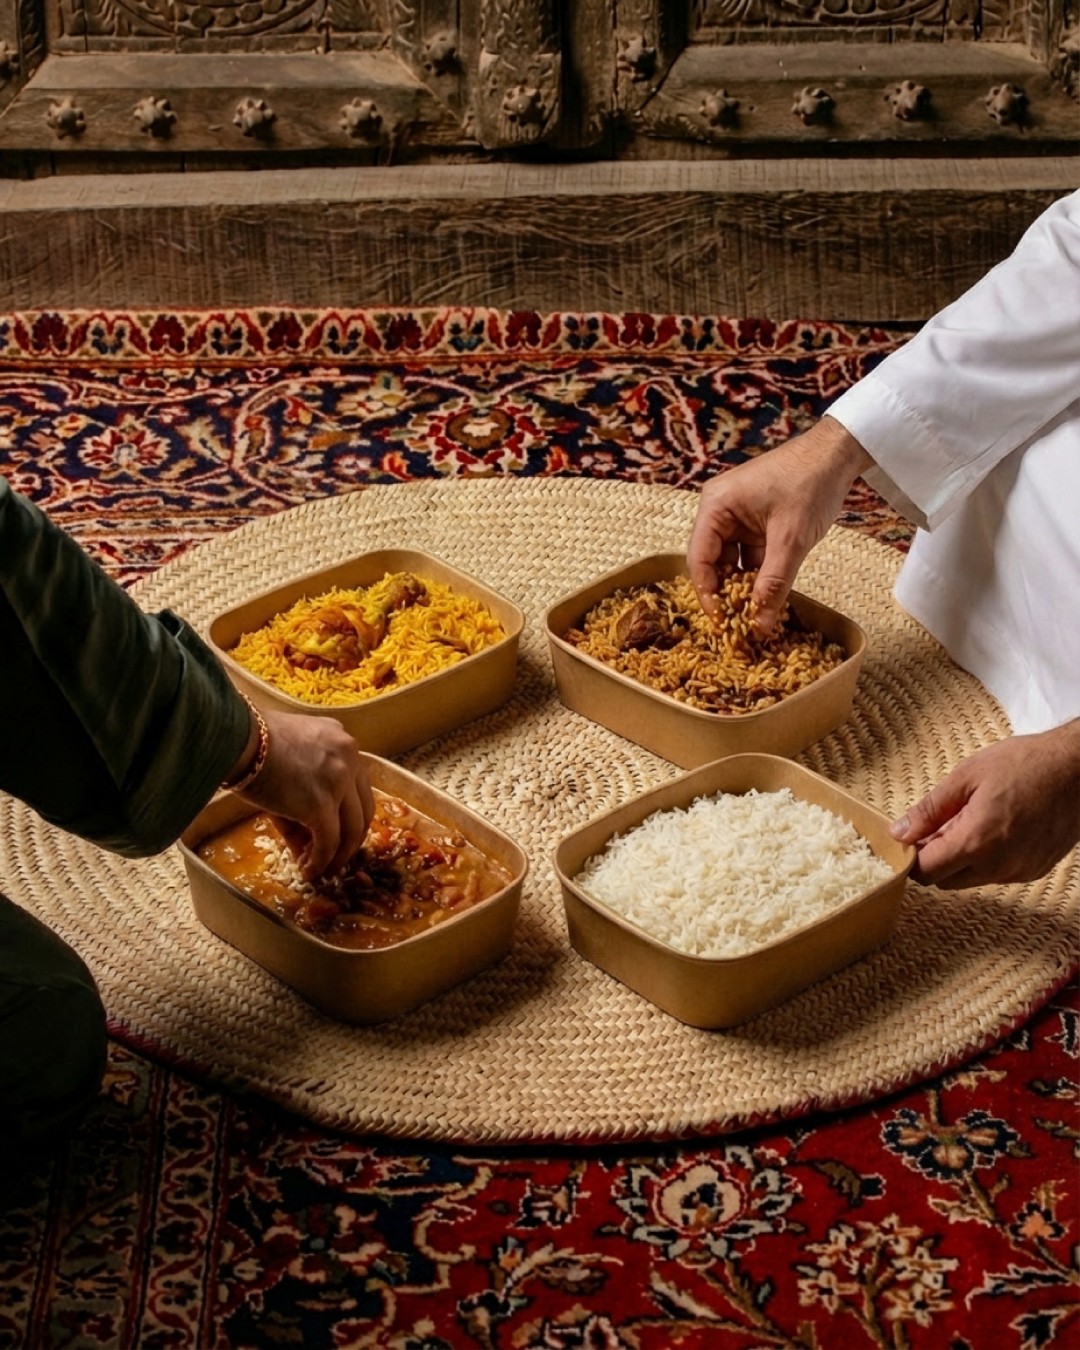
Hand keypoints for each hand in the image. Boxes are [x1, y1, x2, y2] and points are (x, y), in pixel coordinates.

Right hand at [235, 710, 374, 879]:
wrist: (232, 737)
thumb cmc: (249, 744)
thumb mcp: (286, 764)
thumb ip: (300, 799)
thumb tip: (305, 845)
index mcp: (342, 741)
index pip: (357, 786)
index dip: (347, 816)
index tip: (335, 835)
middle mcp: (349, 758)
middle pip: (363, 809)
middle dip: (349, 840)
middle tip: (333, 858)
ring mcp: (338, 781)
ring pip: (351, 830)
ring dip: (337, 856)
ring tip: (320, 870)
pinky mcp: (321, 804)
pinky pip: (328, 842)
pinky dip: (320, 862)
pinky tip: (308, 871)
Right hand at [687, 417, 871, 634]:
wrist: (838, 454)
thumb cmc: (810, 484)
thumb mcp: (791, 540)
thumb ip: (774, 584)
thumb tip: (760, 624)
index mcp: (716, 506)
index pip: (699, 559)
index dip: (708, 594)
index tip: (722, 623)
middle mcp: (719, 510)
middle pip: (712, 562)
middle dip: (726, 593)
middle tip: (739, 625)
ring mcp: (738, 516)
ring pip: (733, 561)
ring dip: (744, 586)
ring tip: (755, 616)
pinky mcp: (756, 521)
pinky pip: (749, 554)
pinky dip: (758, 575)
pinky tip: (768, 596)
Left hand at [889, 721, 1079, 887]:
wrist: (1079, 770)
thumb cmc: (1026, 764)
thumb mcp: (966, 777)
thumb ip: (929, 809)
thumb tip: (899, 831)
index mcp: (977, 841)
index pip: (927, 873)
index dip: (912, 857)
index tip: (910, 837)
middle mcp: (999, 865)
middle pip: (945, 881)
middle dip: (933, 859)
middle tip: (937, 826)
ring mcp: (1020, 871)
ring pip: (971, 879)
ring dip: (959, 859)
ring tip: (968, 821)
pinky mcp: (1035, 870)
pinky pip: (997, 874)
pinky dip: (985, 859)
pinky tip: (993, 828)